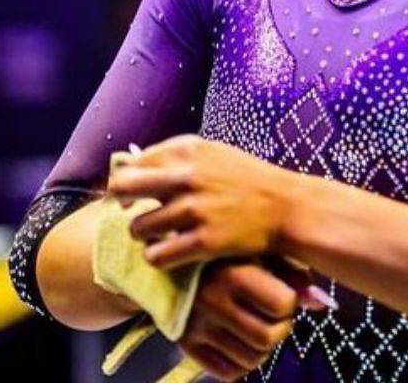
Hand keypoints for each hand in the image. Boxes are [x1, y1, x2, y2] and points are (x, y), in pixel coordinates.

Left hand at [109, 135, 298, 269]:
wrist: (287, 208)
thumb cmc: (247, 180)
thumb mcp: (212, 154)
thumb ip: (175, 157)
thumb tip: (132, 167)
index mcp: (186, 149)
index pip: (132, 164)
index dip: (125, 181)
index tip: (129, 196)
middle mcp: (186, 176)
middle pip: (123, 188)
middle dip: (119, 203)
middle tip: (130, 214)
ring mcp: (195, 209)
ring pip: (138, 226)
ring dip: (141, 234)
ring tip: (154, 237)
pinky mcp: (204, 242)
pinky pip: (158, 255)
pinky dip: (156, 257)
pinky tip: (166, 255)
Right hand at [177, 260, 325, 379]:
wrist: (164, 259)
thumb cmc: (220, 253)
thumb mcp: (254, 251)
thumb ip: (290, 273)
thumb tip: (323, 303)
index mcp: (232, 273)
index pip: (283, 304)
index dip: (287, 302)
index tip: (277, 293)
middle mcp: (213, 301)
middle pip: (268, 338)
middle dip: (277, 330)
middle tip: (268, 317)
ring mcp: (197, 325)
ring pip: (251, 359)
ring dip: (260, 349)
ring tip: (252, 327)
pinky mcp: (184, 344)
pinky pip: (227, 372)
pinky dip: (239, 364)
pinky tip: (237, 343)